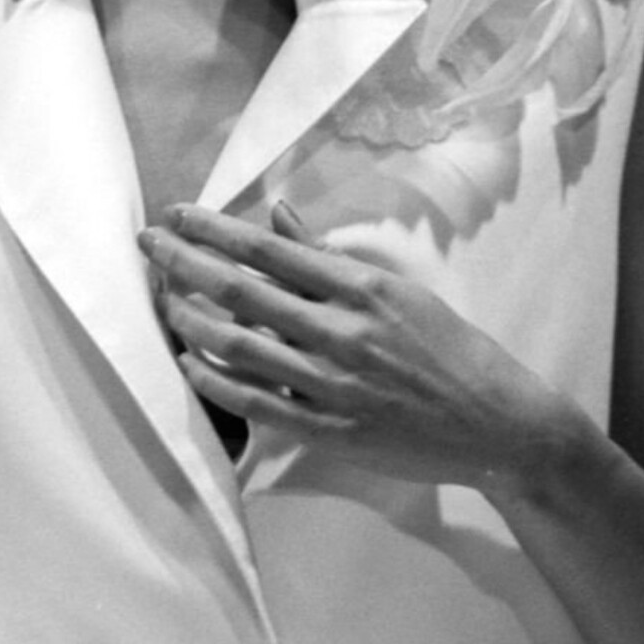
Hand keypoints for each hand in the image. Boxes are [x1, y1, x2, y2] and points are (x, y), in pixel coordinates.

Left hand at [138, 198, 564, 491]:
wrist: (496, 424)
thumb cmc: (453, 351)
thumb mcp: (401, 291)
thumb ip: (332, 259)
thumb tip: (277, 214)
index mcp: (363, 288)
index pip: (269, 249)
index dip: (214, 229)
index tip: (177, 215)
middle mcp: (343, 332)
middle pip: (240, 292)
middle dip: (184, 264)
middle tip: (146, 244)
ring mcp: (333, 383)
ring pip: (238, 346)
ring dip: (189, 318)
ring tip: (161, 298)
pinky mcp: (329, 429)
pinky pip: (255, 403)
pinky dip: (214, 380)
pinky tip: (188, 361)